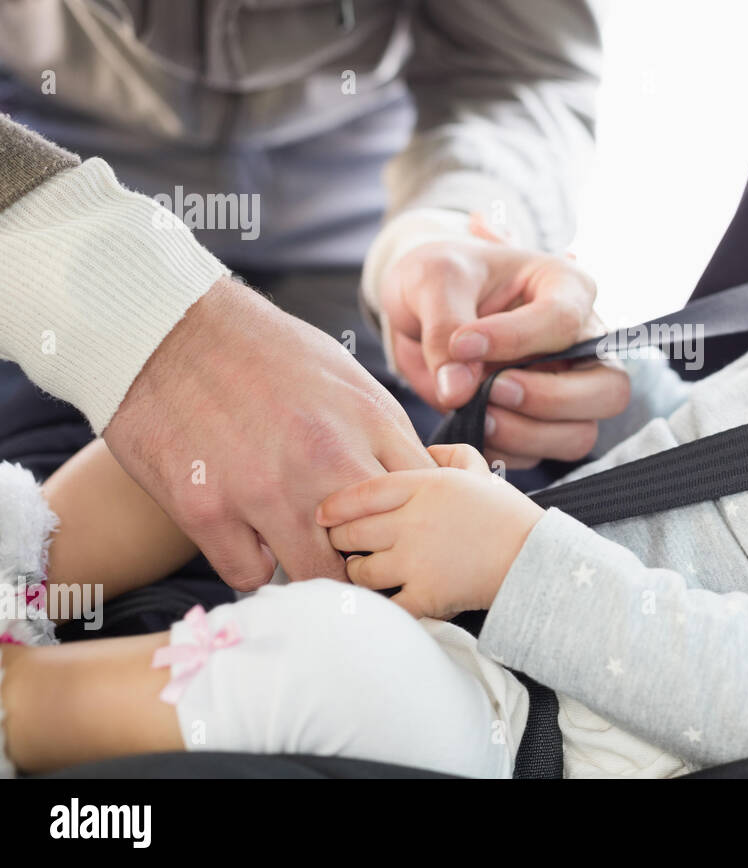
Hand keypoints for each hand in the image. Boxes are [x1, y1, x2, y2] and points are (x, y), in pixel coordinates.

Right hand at [103, 277, 433, 590]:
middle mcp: (324, 459)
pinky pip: (249, 574)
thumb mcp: (347, 376)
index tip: (399, 531)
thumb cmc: (265, 350)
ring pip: (317, 576)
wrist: (169, 327)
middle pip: (378, 548)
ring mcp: (264, 489)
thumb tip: (420, 481)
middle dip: (372, 559)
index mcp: (369, 422)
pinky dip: (252, 564)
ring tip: (303, 552)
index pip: (422, 501)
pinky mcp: (206, 509)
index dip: (414, 523)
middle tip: (354, 556)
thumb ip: (386, 433)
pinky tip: (250, 540)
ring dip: (313, 570)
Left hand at [317, 443, 544, 618]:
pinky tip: (378, 602)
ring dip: (358, 572)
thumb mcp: (479, 471)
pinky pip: (385, 604)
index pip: (362, 493)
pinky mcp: (426, 596)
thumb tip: (426, 452)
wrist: (535, 559)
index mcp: (426, 486)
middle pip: (352, 533)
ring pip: (361, 571)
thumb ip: (449, 455)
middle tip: (342, 544)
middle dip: (340, 540)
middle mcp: (415, 521)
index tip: (322, 514)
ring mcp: (417, 561)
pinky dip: (377, 606)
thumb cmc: (507, 515)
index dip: (334, 505)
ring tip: (363, 571)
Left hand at [379, 216, 629, 468]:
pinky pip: (538, 455)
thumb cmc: (437, 278)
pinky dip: (503, 450)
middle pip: (608, 389)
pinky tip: (471, 425)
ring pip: (580, 433)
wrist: (417, 307)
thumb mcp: (431, 280)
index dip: (515, 339)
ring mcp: (565, 388)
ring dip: (526, 434)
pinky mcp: (538, 424)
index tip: (461, 344)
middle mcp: (580, 343)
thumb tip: (459, 390)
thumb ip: (444, 328)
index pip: (564, 321)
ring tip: (476, 413)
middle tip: (493, 390)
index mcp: (566, 288)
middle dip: (549, 399)